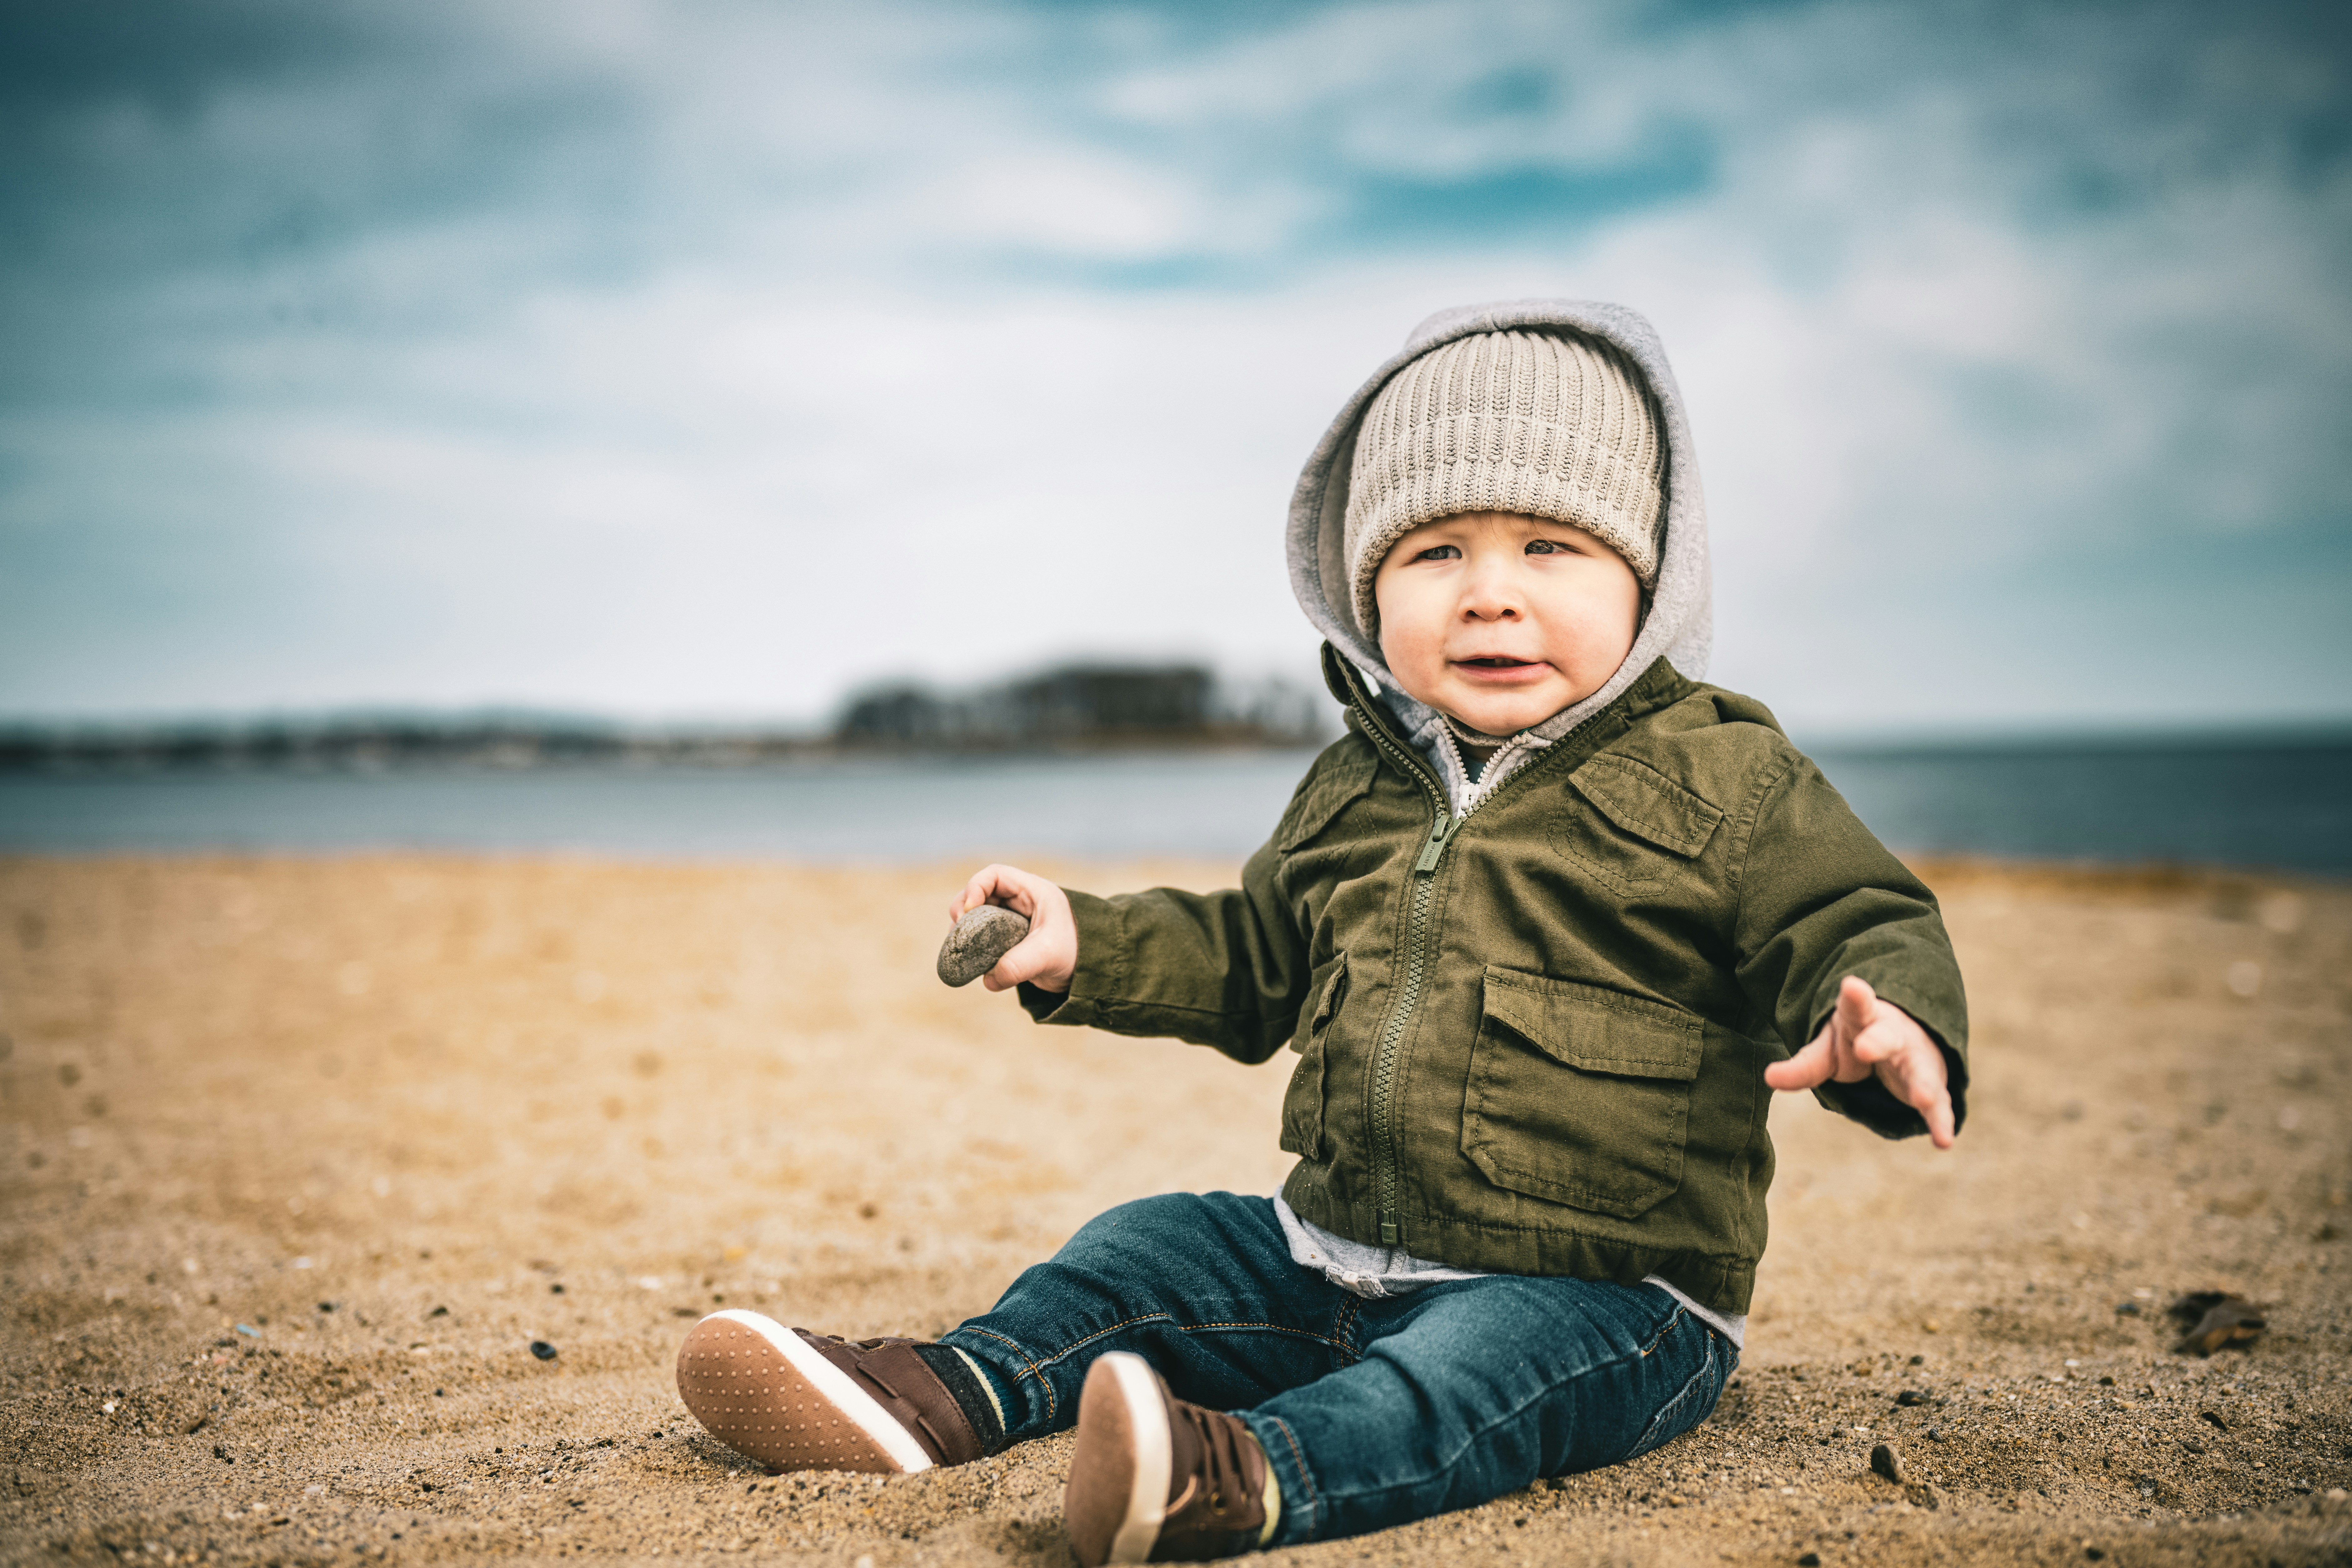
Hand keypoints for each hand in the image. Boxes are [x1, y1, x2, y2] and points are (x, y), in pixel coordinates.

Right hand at [950, 864, 1077, 993]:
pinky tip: (969, 959)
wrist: (1092, 972)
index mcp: (1034, 892)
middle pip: (980, 894)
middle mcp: (1021, 902)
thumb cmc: (1078, 953)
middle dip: (964, 909)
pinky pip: (983, 937)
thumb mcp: (1048, 955)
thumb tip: (988, 979)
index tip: (968, 911)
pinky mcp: (1008, 941)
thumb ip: (1018, 965)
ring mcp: (1013, 921)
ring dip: (965, 929)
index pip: (995, 875)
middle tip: (958, 932)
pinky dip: (972, 945)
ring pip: (978, 916)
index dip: (975, 887)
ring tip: (960, 946)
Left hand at [1763, 976, 1955, 1148]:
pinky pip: (1938, 1104)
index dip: (1855, 998)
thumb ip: (1803, 1065)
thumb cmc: (1857, 1040)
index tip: (1852, 987)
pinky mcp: (1930, 1085)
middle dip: (1876, 1041)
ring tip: (1924, 1099)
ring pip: (1920, 1071)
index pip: (1856, 1007)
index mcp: (1863, 1019)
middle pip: (1885, 1036)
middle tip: (1865, 1047)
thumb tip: (1768, 1078)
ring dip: (1923, 1085)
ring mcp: (1915, 1060)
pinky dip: (1940, 1122)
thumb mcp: (1828, 1049)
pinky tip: (1944, 1141)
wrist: (1901, 1040)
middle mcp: (1892, 1035)